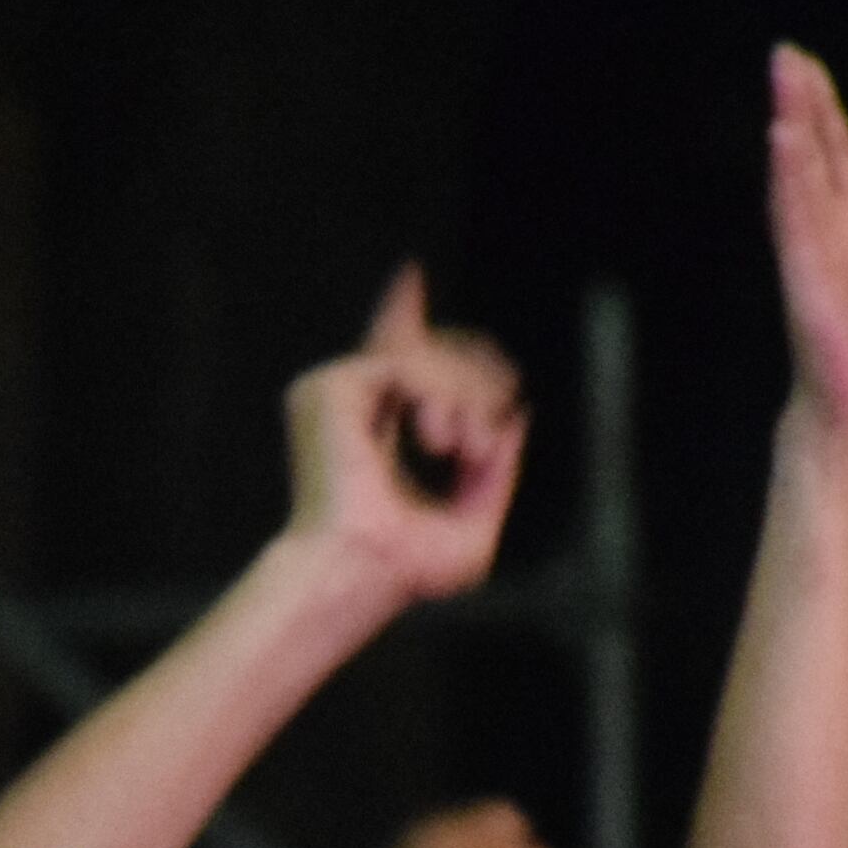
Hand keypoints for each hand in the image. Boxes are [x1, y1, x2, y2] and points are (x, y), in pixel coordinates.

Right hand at [278, 266, 526, 609]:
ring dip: (465, 397)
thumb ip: (496, 471)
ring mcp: (334, 394)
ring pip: (425, 352)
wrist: (366, 572)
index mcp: (369, 433)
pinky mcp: (332, 388)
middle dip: (477, 380)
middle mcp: (346, 406)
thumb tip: (515, 415)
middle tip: (482, 440)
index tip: (409, 275)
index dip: (402, 311)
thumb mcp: (475, 520)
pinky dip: (439, 395)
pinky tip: (438, 441)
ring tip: (462, 448)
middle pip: (425, 347)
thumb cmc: (406, 568)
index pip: (393, 359)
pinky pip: (408, 360)